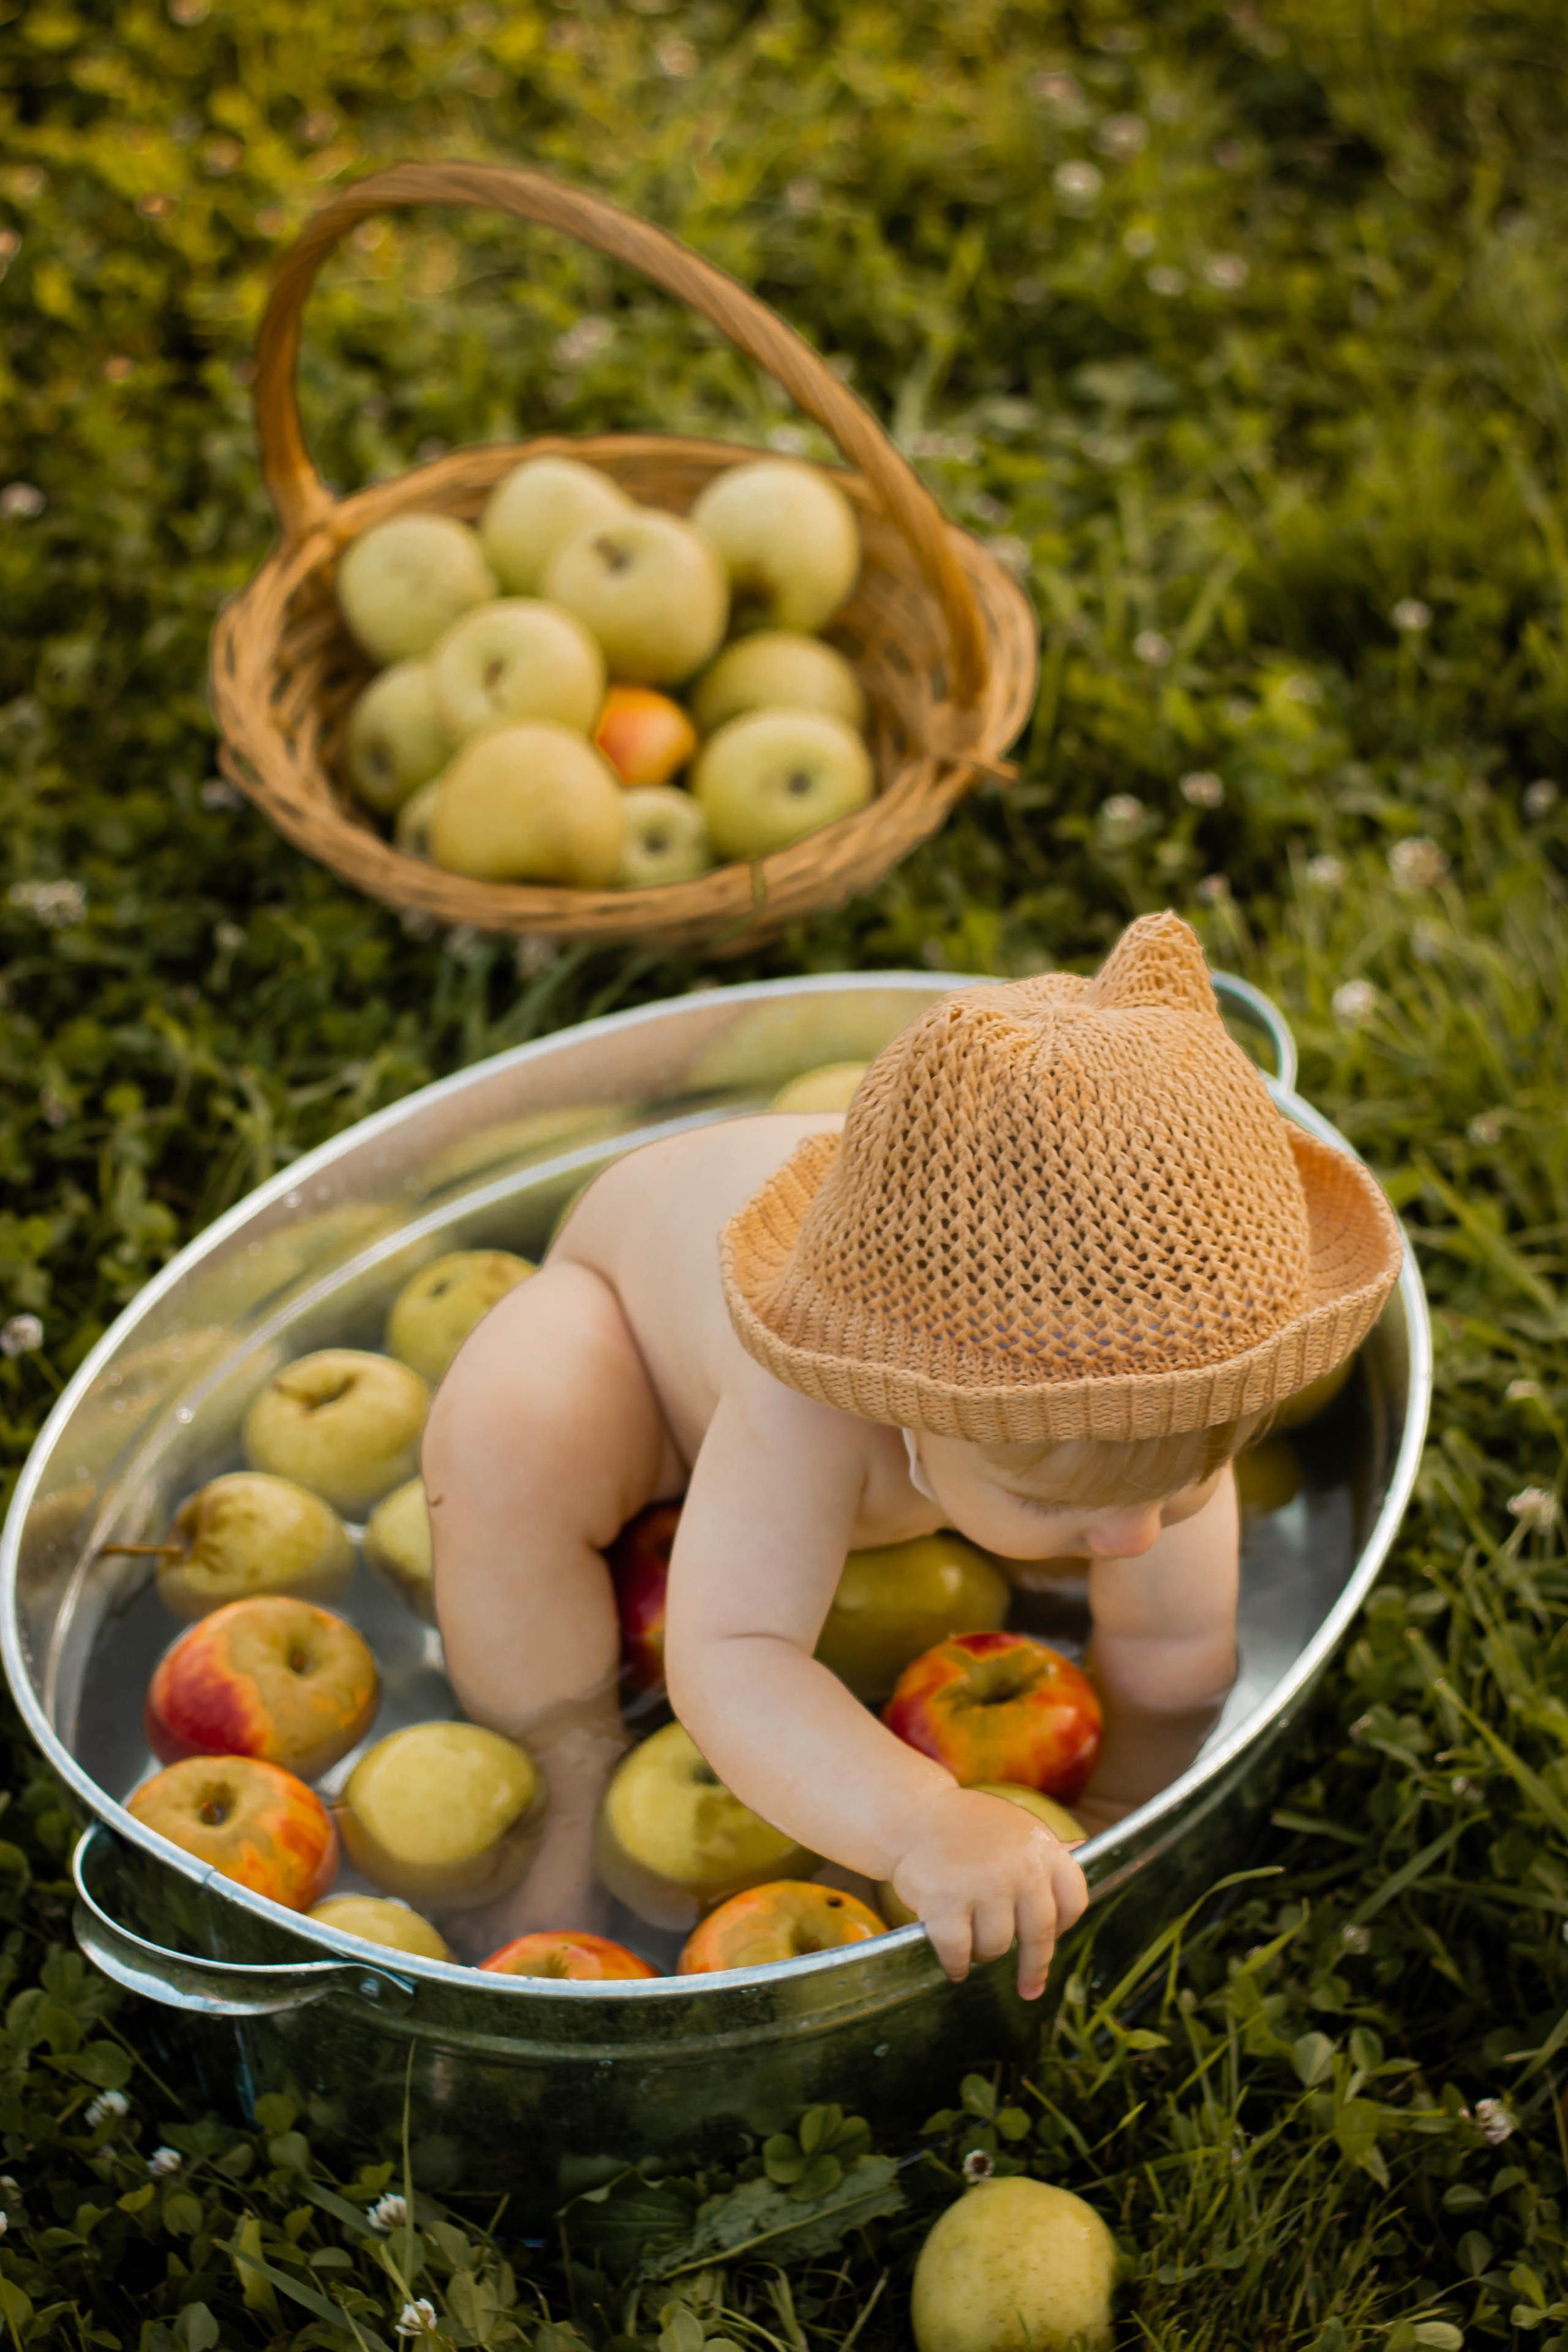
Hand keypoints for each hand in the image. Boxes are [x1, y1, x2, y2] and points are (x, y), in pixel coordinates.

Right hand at [887, 1785, 1087, 2000]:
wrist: (915, 1815)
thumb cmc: (969, 1828)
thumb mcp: (1016, 1830)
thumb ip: (1044, 1854)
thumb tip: (1080, 1861)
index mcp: (1043, 1849)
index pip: (1074, 1901)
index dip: (1065, 1926)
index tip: (1054, 1937)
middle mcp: (1020, 1868)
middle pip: (1040, 1935)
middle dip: (1033, 1967)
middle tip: (1029, 1988)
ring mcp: (983, 1886)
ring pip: (997, 1947)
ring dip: (985, 1954)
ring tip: (974, 1945)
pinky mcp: (945, 1902)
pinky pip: (959, 1952)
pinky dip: (956, 1965)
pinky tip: (956, 1967)